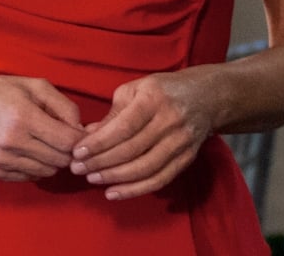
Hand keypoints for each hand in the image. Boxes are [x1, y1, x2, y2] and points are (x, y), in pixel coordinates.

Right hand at [0, 73, 84, 181]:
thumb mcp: (32, 86)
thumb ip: (63, 105)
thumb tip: (81, 130)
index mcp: (23, 117)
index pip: (68, 142)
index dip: (79, 139)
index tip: (77, 132)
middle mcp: (12, 142)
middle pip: (61, 160)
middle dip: (67, 150)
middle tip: (62, 137)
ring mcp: (2, 161)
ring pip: (48, 171)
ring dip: (52, 159)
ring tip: (43, 142)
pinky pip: (30, 177)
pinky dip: (36, 166)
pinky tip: (27, 150)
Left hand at [72, 69, 215, 198]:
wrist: (206, 97)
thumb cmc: (163, 90)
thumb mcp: (135, 90)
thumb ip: (112, 114)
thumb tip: (86, 136)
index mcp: (154, 99)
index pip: (123, 127)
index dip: (99, 143)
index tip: (77, 152)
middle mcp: (170, 121)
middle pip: (132, 149)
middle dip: (101, 162)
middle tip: (77, 169)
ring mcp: (181, 142)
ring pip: (145, 168)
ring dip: (115, 178)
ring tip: (92, 179)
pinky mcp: (187, 159)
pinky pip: (160, 180)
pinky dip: (136, 190)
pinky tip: (114, 192)